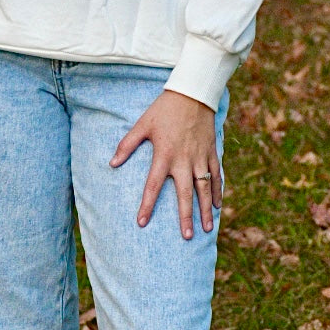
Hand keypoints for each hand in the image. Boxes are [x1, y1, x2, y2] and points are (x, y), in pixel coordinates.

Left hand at [110, 89, 221, 238]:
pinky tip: (217, 206)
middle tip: (186, 237)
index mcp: (164, 155)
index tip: (142, 222)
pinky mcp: (211, 151)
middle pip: (185, 194)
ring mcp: (200, 157)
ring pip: (204, 188)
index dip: (147, 205)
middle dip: (185, 216)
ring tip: (207, 229)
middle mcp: (184, 160)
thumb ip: (127, 145)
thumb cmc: (164, 109)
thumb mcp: (142, 124)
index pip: (153, 186)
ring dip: (205, 209)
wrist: (193, 93)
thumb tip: (112, 163)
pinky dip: (218, 191)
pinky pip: (216, 175)